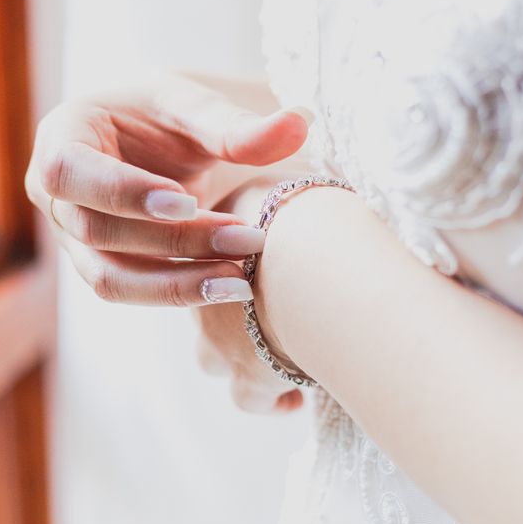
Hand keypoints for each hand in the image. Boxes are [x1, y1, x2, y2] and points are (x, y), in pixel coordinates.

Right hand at [24, 71, 311, 306]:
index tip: (187, 201)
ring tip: (241, 281)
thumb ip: (239, 124)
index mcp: (61, 137)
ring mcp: (71, 239)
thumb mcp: (195, 108)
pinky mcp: (100, 267)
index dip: (124, 192)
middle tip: (247, 238)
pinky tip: (231, 287)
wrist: (155, 143)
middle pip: (98, 231)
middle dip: (174, 240)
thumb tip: (300, 124)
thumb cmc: (164, 116)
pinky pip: (132, 292)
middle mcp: (53, 194)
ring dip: (177, 282)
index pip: (70, 173)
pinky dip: (180, 292)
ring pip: (110, 278)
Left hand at [191, 175, 304, 412]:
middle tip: (262, 313)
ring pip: (217, 358)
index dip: (237, 259)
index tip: (264, 263)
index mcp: (217, 232)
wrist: (318, 265)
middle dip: (229, 312)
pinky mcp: (248, 377)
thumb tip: (300, 123)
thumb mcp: (294, 186)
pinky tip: (294, 399)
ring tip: (286, 363)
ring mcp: (219, 336)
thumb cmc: (314, 217)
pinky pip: (252, 399)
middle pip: (205, 303)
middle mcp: (204, 285)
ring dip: (246, 362)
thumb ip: (288, 178)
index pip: (215, 248)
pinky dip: (272, 400)